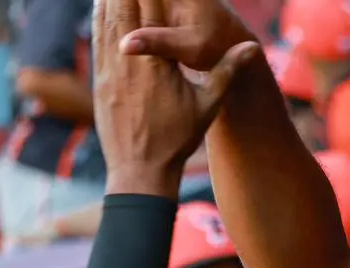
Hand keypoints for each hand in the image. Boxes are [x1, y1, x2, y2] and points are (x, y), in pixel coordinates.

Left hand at [93, 0, 258, 196]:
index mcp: (157, 64)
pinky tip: (102, 3)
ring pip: (105, 18)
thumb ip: (227, 71)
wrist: (140, 170)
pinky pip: (96, 37)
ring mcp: (109, 69)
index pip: (152, 11)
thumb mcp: (208, 106)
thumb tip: (253, 48)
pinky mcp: (99, 78)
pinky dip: (100, 15)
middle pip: (124, 7)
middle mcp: (128, 61)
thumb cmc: (177, 139)